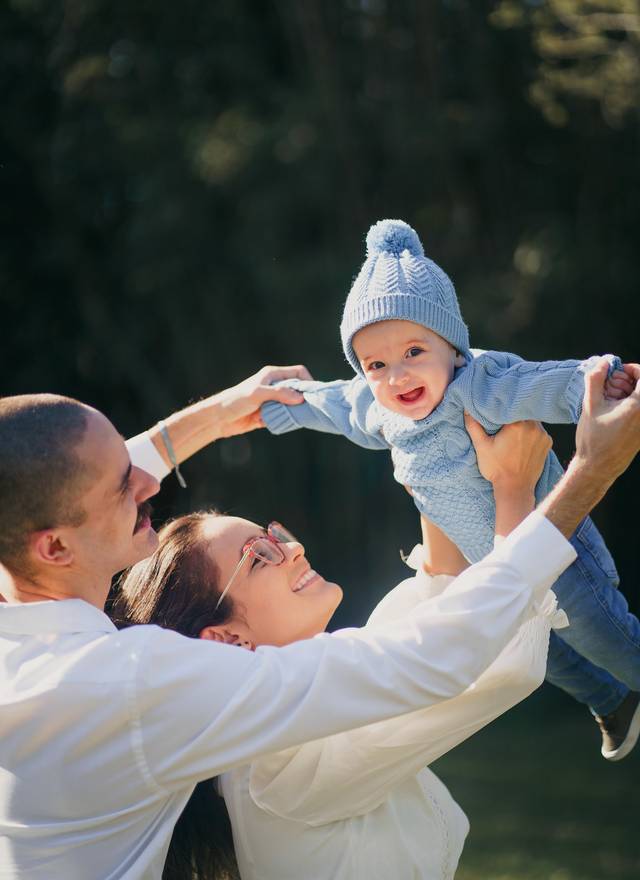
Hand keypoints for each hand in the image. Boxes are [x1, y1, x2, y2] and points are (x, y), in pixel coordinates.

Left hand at [214, 364, 311, 437]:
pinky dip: (283, 421)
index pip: (298, 373)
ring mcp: (273, 401)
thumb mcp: (258, 394)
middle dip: (303, 400)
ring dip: (292, 413)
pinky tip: (274, 423)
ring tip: (288, 418)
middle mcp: (275, 387)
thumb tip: (300, 398)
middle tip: (307, 410)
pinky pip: (284, 418)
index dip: (308, 381)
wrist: (220, 418)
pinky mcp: (269, 415)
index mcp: (273, 375)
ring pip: (292, 406)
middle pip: (298, 390)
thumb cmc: (236, 400)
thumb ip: (279, 393)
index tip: (312, 395)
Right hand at [464, 414, 551, 494]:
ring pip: (532, 420)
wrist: (515, 488)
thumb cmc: (497, 468)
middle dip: (514, 414)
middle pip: (523, 411)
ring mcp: (543, 435)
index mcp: (517, 424)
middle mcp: (533, 427)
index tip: (497, 410)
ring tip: (513, 431)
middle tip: (505, 420)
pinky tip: (522, 440)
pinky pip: (539, 431)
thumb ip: (474, 426)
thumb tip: (467, 410)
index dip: (504, 406)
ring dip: (524, 423)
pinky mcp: (548, 443)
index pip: (511, 406)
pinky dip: (531, 432)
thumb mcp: (481, 447)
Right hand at [575, 359, 639, 483]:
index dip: (632, 369)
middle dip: (630, 381)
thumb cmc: (593, 438)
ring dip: (630, 394)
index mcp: (638, 406)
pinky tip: (615, 411)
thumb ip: (596, 380)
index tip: (619, 372)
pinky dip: (632, 406)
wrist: (597, 467)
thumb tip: (604, 363)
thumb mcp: (590, 405)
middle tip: (612, 386)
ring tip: (611, 399)